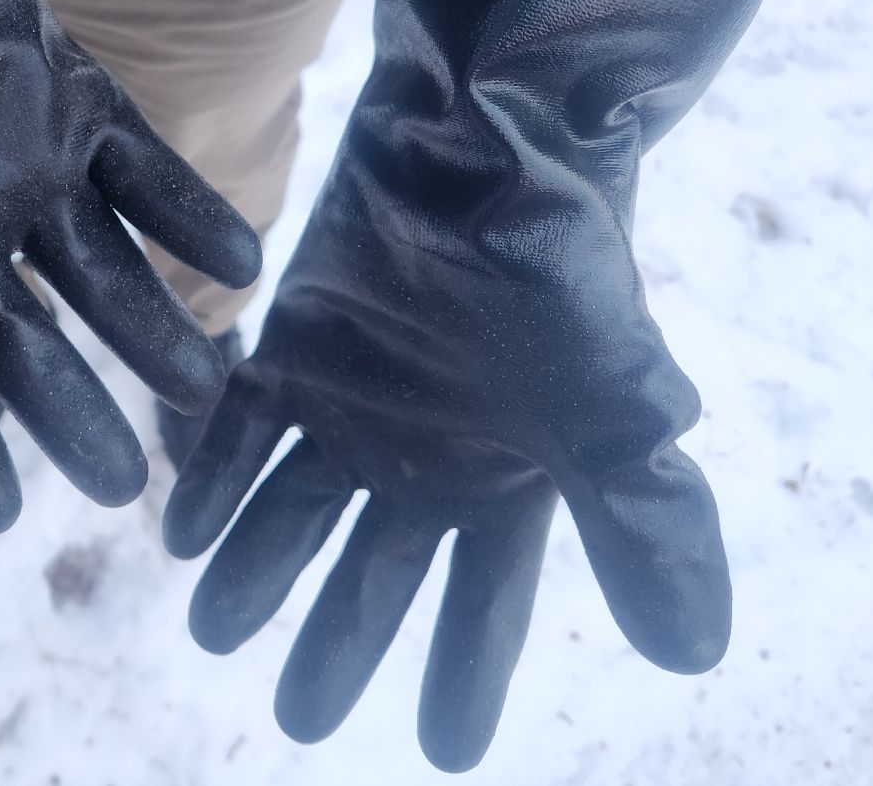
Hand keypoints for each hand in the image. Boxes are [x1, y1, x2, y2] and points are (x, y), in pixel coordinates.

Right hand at [0, 0, 259, 530]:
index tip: (1, 520)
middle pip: (21, 339)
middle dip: (71, 407)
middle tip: (122, 485)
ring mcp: (5, 154)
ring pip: (92, 265)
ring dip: (148, 325)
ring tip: (204, 387)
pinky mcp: (55, 84)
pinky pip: (136, 161)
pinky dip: (187, 208)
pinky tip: (240, 262)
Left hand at [163, 0, 814, 768]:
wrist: (490, 147)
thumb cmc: (562, 276)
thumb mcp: (614, 408)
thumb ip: (643, 522)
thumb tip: (693, 655)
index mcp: (505, 476)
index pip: (486, 601)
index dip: (466, 671)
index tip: (444, 750)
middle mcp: (422, 451)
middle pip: (372, 571)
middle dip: (336, 641)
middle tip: (295, 718)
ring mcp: (350, 402)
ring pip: (292, 511)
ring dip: (253, 573)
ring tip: (209, 631)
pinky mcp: (288, 348)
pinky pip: (238, 432)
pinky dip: (210, 481)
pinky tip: (178, 533)